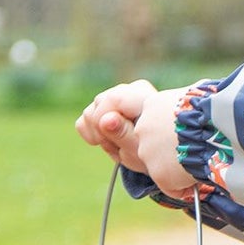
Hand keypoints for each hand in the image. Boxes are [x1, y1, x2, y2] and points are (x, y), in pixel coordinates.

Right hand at [75, 80, 194, 199]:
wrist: (159, 154)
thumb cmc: (153, 151)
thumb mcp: (142, 149)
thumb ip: (123, 134)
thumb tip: (106, 119)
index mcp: (144, 96)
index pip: (112, 100)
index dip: (104, 123)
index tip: (112, 144)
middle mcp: (130, 90)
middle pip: (98, 106)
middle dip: (103, 133)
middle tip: (121, 150)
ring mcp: (116, 96)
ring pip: (89, 113)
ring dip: (100, 136)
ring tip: (120, 148)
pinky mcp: (104, 106)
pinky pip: (84, 119)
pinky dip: (92, 134)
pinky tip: (108, 142)